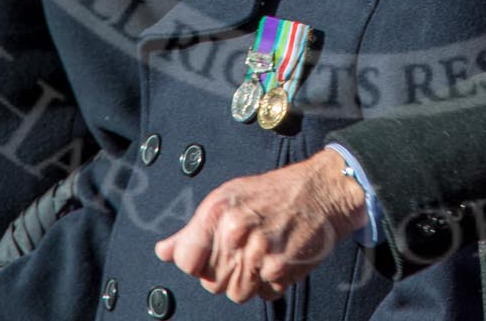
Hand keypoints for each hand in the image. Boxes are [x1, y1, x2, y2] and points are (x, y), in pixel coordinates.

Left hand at [153, 149, 367, 302]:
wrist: (321, 191)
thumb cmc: (274, 192)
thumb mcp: (227, 198)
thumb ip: (193, 230)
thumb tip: (164, 252)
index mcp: (217, 212)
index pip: (186, 261)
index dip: (195, 263)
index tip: (207, 256)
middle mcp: (236, 232)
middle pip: (211, 282)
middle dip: (224, 272)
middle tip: (242, 251)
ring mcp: (259, 253)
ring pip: (236, 293)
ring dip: (247, 281)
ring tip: (259, 255)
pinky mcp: (282, 269)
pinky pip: (264, 294)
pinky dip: (270, 283)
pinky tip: (276, 259)